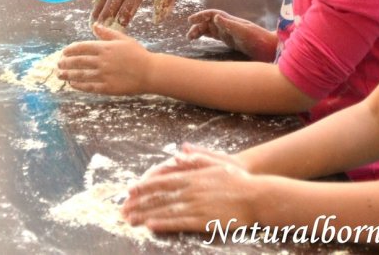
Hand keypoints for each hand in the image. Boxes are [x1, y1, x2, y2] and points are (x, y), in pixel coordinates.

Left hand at [57, 24, 151, 94]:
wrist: (149, 72)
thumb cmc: (137, 53)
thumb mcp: (123, 38)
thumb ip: (107, 33)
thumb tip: (94, 26)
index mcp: (105, 47)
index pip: (82, 47)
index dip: (71, 50)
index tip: (63, 52)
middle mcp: (102, 61)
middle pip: (78, 61)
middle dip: (66, 62)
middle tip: (58, 64)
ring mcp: (104, 75)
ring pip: (81, 75)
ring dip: (68, 74)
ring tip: (60, 74)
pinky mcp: (107, 87)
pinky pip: (89, 86)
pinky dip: (79, 85)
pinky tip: (72, 84)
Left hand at [123, 146, 256, 232]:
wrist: (256, 195)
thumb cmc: (238, 179)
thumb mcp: (216, 163)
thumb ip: (196, 158)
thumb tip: (179, 151)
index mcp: (193, 175)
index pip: (162, 180)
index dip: (144, 186)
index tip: (129, 190)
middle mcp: (191, 188)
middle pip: (159, 196)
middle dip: (139, 203)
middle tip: (122, 209)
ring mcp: (196, 204)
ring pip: (165, 209)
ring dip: (146, 215)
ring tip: (130, 219)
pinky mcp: (203, 219)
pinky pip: (179, 222)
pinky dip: (164, 224)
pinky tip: (151, 226)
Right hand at [187, 10, 277, 61]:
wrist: (271, 47)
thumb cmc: (259, 39)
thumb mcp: (244, 32)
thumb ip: (230, 25)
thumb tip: (215, 16)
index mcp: (231, 21)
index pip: (213, 14)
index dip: (201, 16)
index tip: (190, 20)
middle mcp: (229, 25)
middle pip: (210, 22)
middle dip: (198, 26)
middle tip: (189, 36)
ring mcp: (230, 33)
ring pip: (211, 30)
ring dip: (201, 32)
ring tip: (191, 38)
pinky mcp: (232, 41)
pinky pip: (217, 37)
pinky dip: (208, 37)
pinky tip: (203, 40)